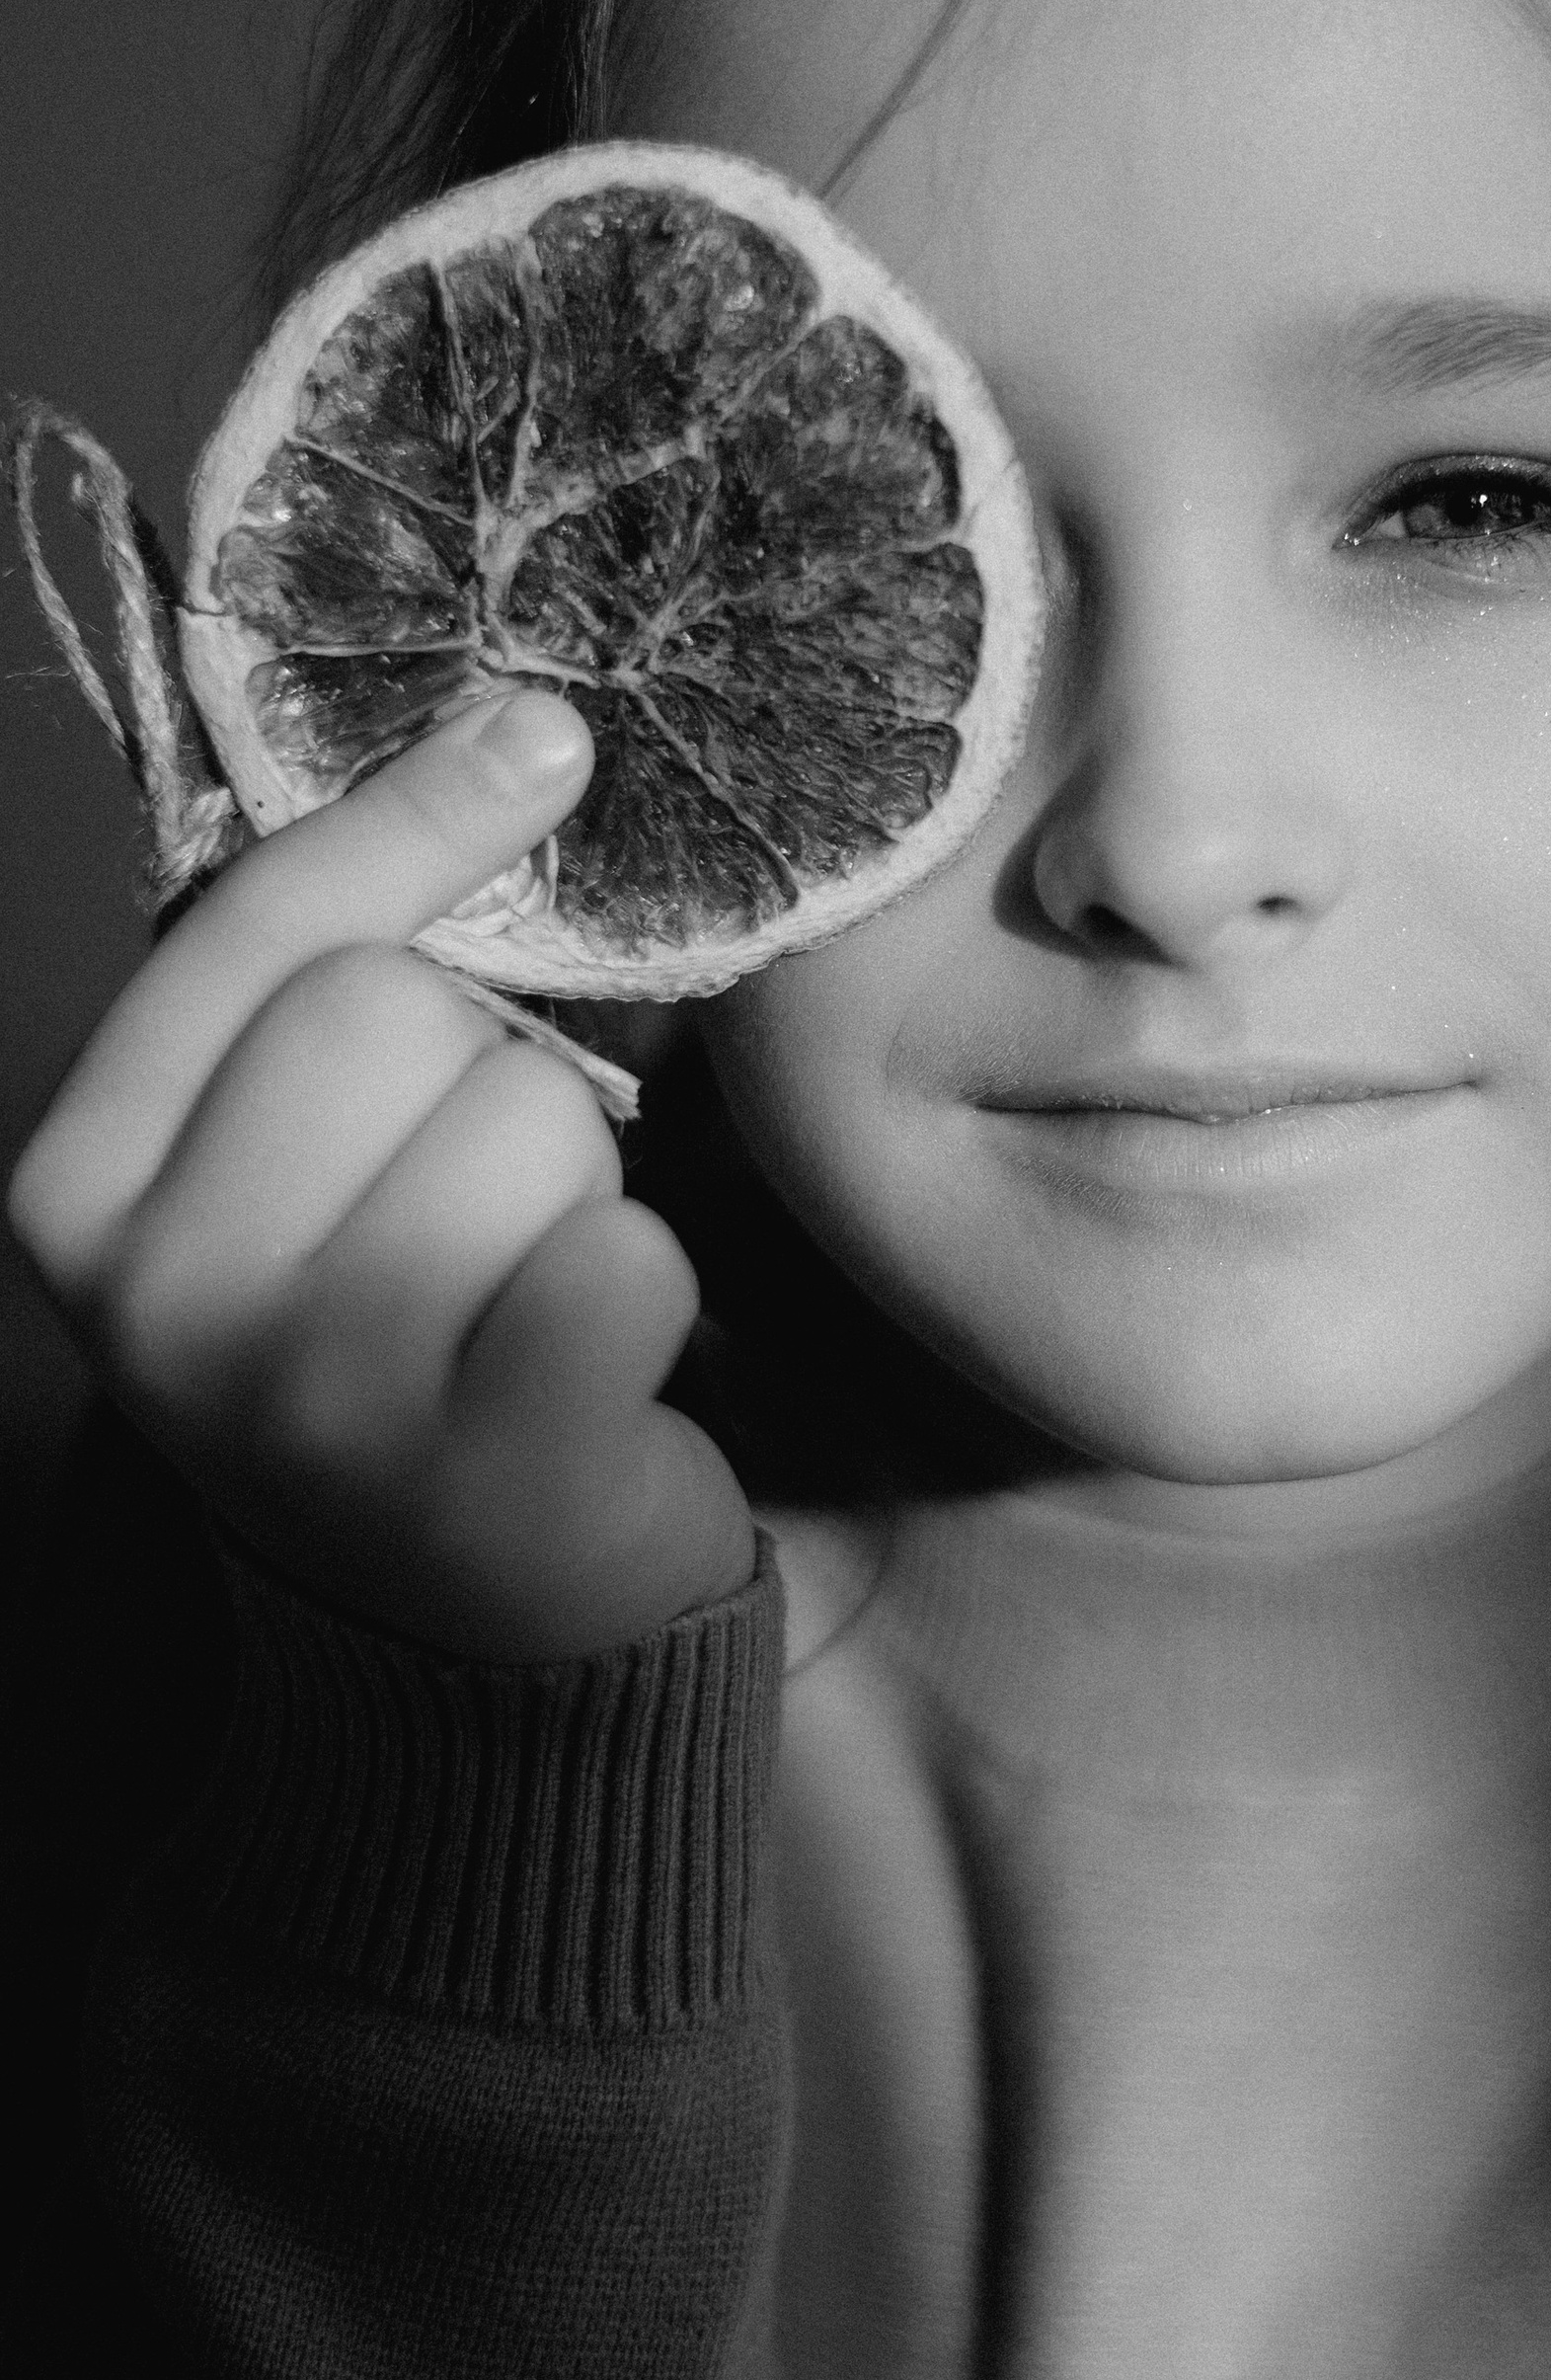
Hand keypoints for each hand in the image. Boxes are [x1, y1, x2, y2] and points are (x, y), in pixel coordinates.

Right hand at [7, 693, 759, 1659]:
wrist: (465, 1652)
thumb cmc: (388, 1352)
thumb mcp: (284, 1170)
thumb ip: (332, 972)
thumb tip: (521, 728)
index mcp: (75, 1191)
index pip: (250, 930)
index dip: (410, 820)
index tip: (539, 739)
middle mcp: (161, 1296)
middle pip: (390, 1009)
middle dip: (487, 1069)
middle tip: (473, 1203)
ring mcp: (310, 1391)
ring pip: (527, 1119)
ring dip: (574, 1188)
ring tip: (523, 1298)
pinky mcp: (482, 1462)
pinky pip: (625, 1255)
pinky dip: (646, 1292)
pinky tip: (592, 1370)